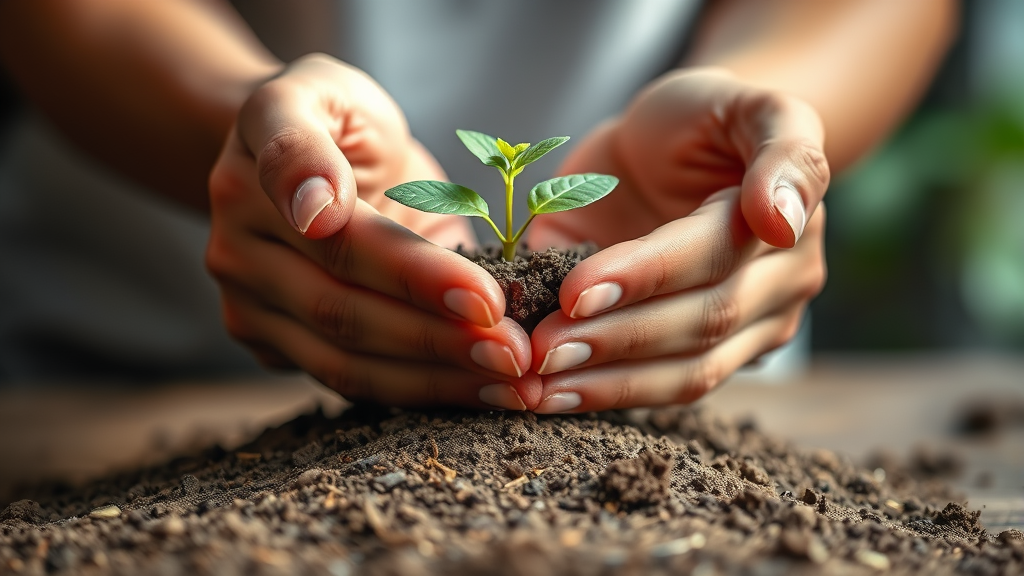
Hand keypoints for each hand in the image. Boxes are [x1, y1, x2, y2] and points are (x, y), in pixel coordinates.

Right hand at [207, 54, 531, 408]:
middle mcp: (235, 250)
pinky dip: (416, 391)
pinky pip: (347, 381)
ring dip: (433, 380)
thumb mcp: (328, 92)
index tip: (485, 299)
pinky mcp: (270, 344)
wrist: (302, 158)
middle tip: (516, 353)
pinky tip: (477, 391)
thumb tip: (317, 211)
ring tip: (509, 386)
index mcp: (249, 180)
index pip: (342, 240)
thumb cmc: (336, 120)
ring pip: (343, 363)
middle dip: (439, 338)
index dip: (414, 274)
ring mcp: (246, 305)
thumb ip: (308, 142)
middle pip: (342, 312)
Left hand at [523, 68, 828, 411]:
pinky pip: (664, 388)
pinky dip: (606, 395)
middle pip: (701, 324)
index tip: (575, 292)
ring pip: (688, 374)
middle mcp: (777, 288)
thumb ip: (781, 149)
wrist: (669, 149)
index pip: (712, 257)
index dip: (644, 276)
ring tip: (539, 388)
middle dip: (617, 340)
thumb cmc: (699, 120)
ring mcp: (747, 330)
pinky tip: (553, 397)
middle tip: (542, 350)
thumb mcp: (745, 104)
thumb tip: (782, 222)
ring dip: (610, 384)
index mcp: (786, 225)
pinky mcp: (707, 355)